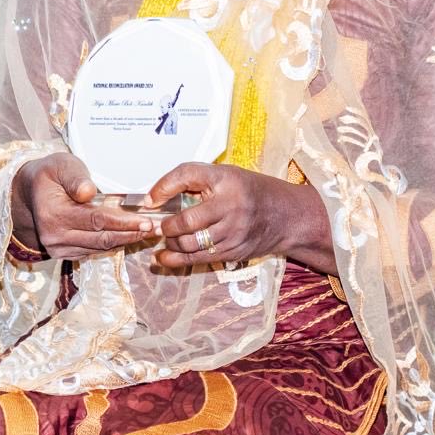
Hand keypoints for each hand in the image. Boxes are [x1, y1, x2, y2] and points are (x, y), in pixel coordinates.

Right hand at [11, 152, 151, 258]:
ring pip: (99, 247)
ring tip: (149, 231)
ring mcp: (59, 248)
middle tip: (156, 228)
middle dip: (131, 234)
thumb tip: (88, 192)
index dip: (123, 222)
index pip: (96, 221)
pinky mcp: (64, 253)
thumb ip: (75, 177)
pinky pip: (94, 250)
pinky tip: (130, 235)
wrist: (29, 192)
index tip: (146, 220)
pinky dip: (113, 243)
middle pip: (101, 239)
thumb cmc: (49, 174)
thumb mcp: (61, 165)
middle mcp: (54, 237)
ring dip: (126, 240)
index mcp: (53, 215)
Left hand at [144, 162, 292, 268]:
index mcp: (226, 179)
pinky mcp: (234, 250)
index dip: (163, 187)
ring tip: (165, 238)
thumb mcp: (227, 176)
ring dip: (171, 243)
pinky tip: (164, 258)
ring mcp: (233, 231)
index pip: (187, 175)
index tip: (149, 200)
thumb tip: (157, 197)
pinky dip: (177, 259)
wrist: (285, 215)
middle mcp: (231, 204)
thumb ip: (197, 182)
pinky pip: (199, 258)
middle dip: (166, 225)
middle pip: (186, 219)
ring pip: (190, 242)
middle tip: (157, 225)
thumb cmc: (249, 191)